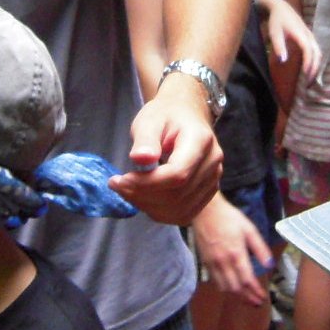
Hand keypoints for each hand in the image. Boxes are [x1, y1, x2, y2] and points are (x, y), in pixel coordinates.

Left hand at [111, 76, 222, 224]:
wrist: (184, 115)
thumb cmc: (165, 115)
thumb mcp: (149, 120)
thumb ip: (145, 140)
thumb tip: (140, 160)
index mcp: (201, 141)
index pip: (177, 174)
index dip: (147, 183)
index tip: (120, 179)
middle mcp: (212, 163)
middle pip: (178, 196)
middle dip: (142, 196)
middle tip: (117, 185)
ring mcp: (212, 180)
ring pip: (180, 210)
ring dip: (148, 207)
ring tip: (128, 191)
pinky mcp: (206, 193)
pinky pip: (184, 214)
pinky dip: (159, 212)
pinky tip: (143, 198)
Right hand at [191, 193, 270, 306]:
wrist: (205, 211)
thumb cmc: (229, 218)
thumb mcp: (249, 229)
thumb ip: (260, 248)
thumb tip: (270, 265)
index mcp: (236, 253)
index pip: (247, 280)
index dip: (255, 291)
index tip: (263, 297)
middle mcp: (223, 262)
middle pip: (235, 288)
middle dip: (247, 298)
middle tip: (257, 303)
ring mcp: (212, 263)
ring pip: (224, 288)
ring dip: (236, 296)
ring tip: (246, 299)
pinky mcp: (205, 262)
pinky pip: (215, 281)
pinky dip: (225, 288)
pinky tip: (232, 288)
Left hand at [258, 0, 320, 79]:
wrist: (281, 8)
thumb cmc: (276, 21)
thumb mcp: (274, 33)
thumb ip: (279, 46)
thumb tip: (283, 61)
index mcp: (301, 34)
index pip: (309, 51)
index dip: (308, 63)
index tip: (305, 75)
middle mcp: (309, 35)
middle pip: (317, 54)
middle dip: (314, 69)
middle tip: (307, 83)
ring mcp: (311, 36)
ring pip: (319, 53)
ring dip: (316, 66)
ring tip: (309, 79)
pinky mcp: (310, 37)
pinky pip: (316, 51)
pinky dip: (315, 61)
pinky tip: (309, 69)